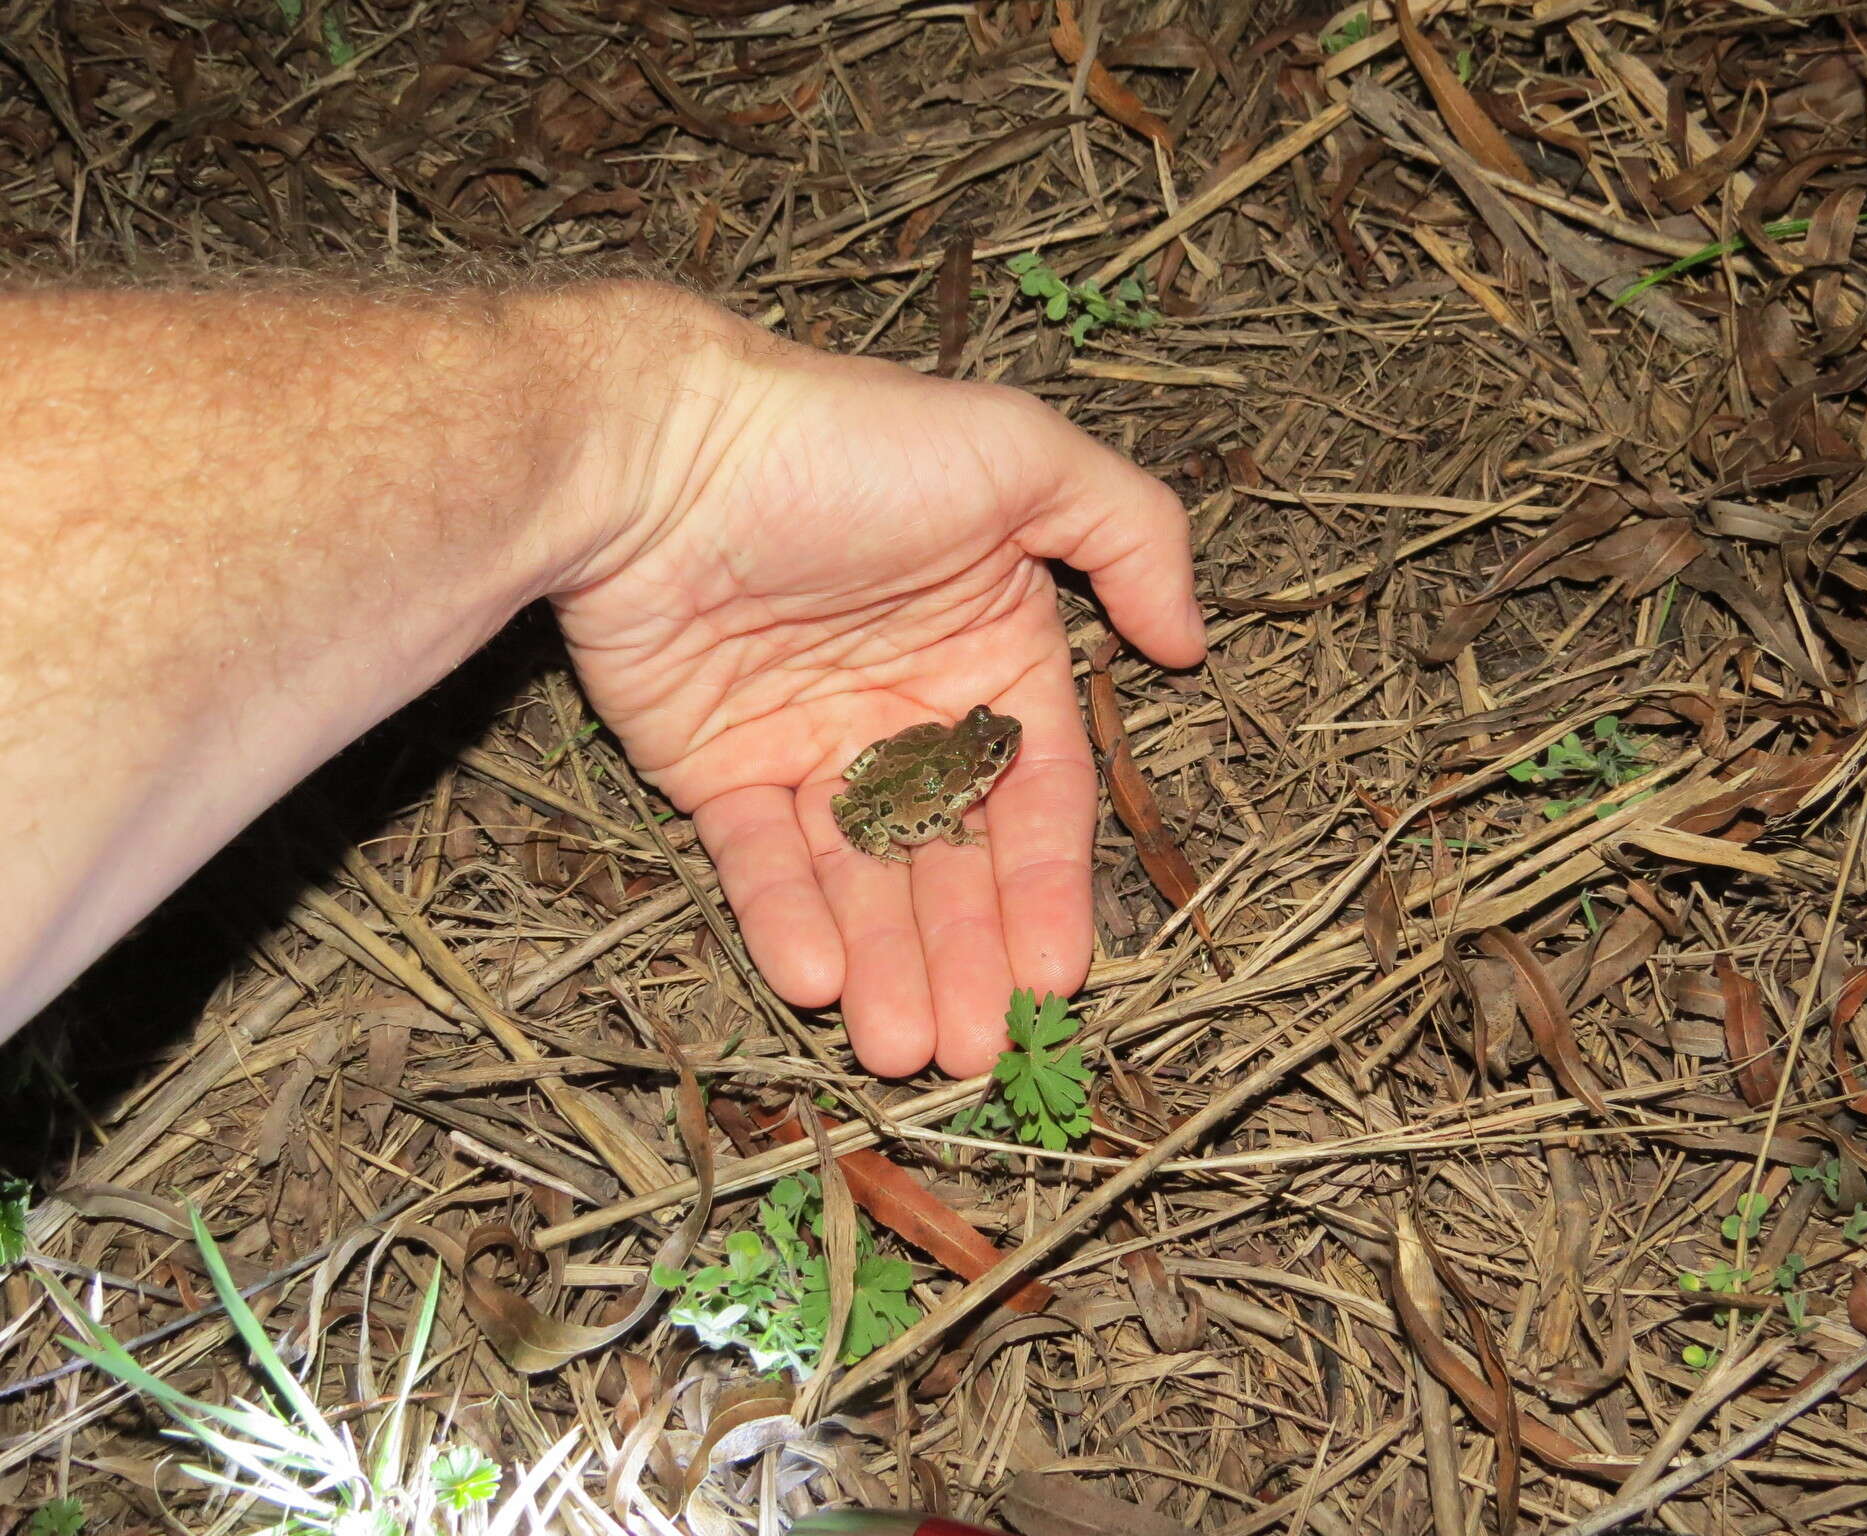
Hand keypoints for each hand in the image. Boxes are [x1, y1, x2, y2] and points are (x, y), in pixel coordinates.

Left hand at [552, 295, 1203, 1076]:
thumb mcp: (1021, 454)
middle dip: (969, 957)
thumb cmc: (845, 445)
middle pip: (951, 857)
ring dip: (887, 965)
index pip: (1037, 789)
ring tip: (903, 1050)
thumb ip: (1132, 535)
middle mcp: (905, 703)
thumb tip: (1192, 645)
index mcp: (988, 642)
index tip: (1060, 973)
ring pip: (861, 876)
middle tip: (979, 1050)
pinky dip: (789, 922)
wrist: (655, 445)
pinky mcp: (713, 765)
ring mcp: (808, 740)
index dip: (1051, 884)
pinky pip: (760, 860)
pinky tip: (820, 981)